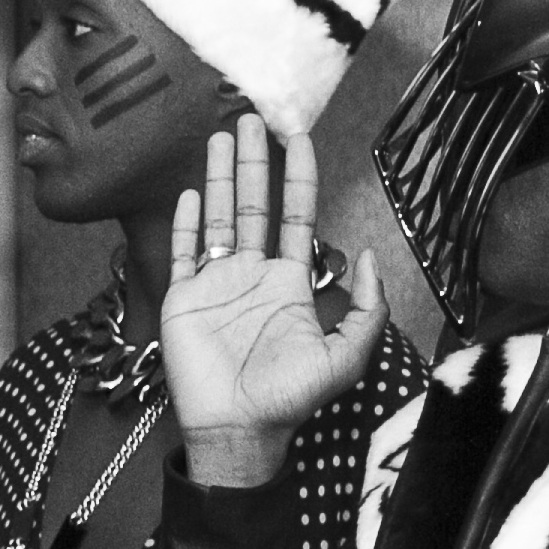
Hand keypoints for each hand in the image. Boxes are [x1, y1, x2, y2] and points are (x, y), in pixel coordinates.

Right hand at [159, 114, 384, 486]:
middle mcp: (252, 275)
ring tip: (220, 137)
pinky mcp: (182, 299)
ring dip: (221, 177)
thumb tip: (366, 255)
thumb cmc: (290, 399)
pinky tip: (191, 193)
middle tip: (250, 119)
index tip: (298, 137)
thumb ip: (365, 308)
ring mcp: (215, 285)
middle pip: (254, 205)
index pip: (295, 216)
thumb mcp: (347, 356)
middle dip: (255, 162)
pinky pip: (183, 253)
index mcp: (289, 283)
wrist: (238, 429)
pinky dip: (186, 223)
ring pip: (218, 218)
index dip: (298, 177)